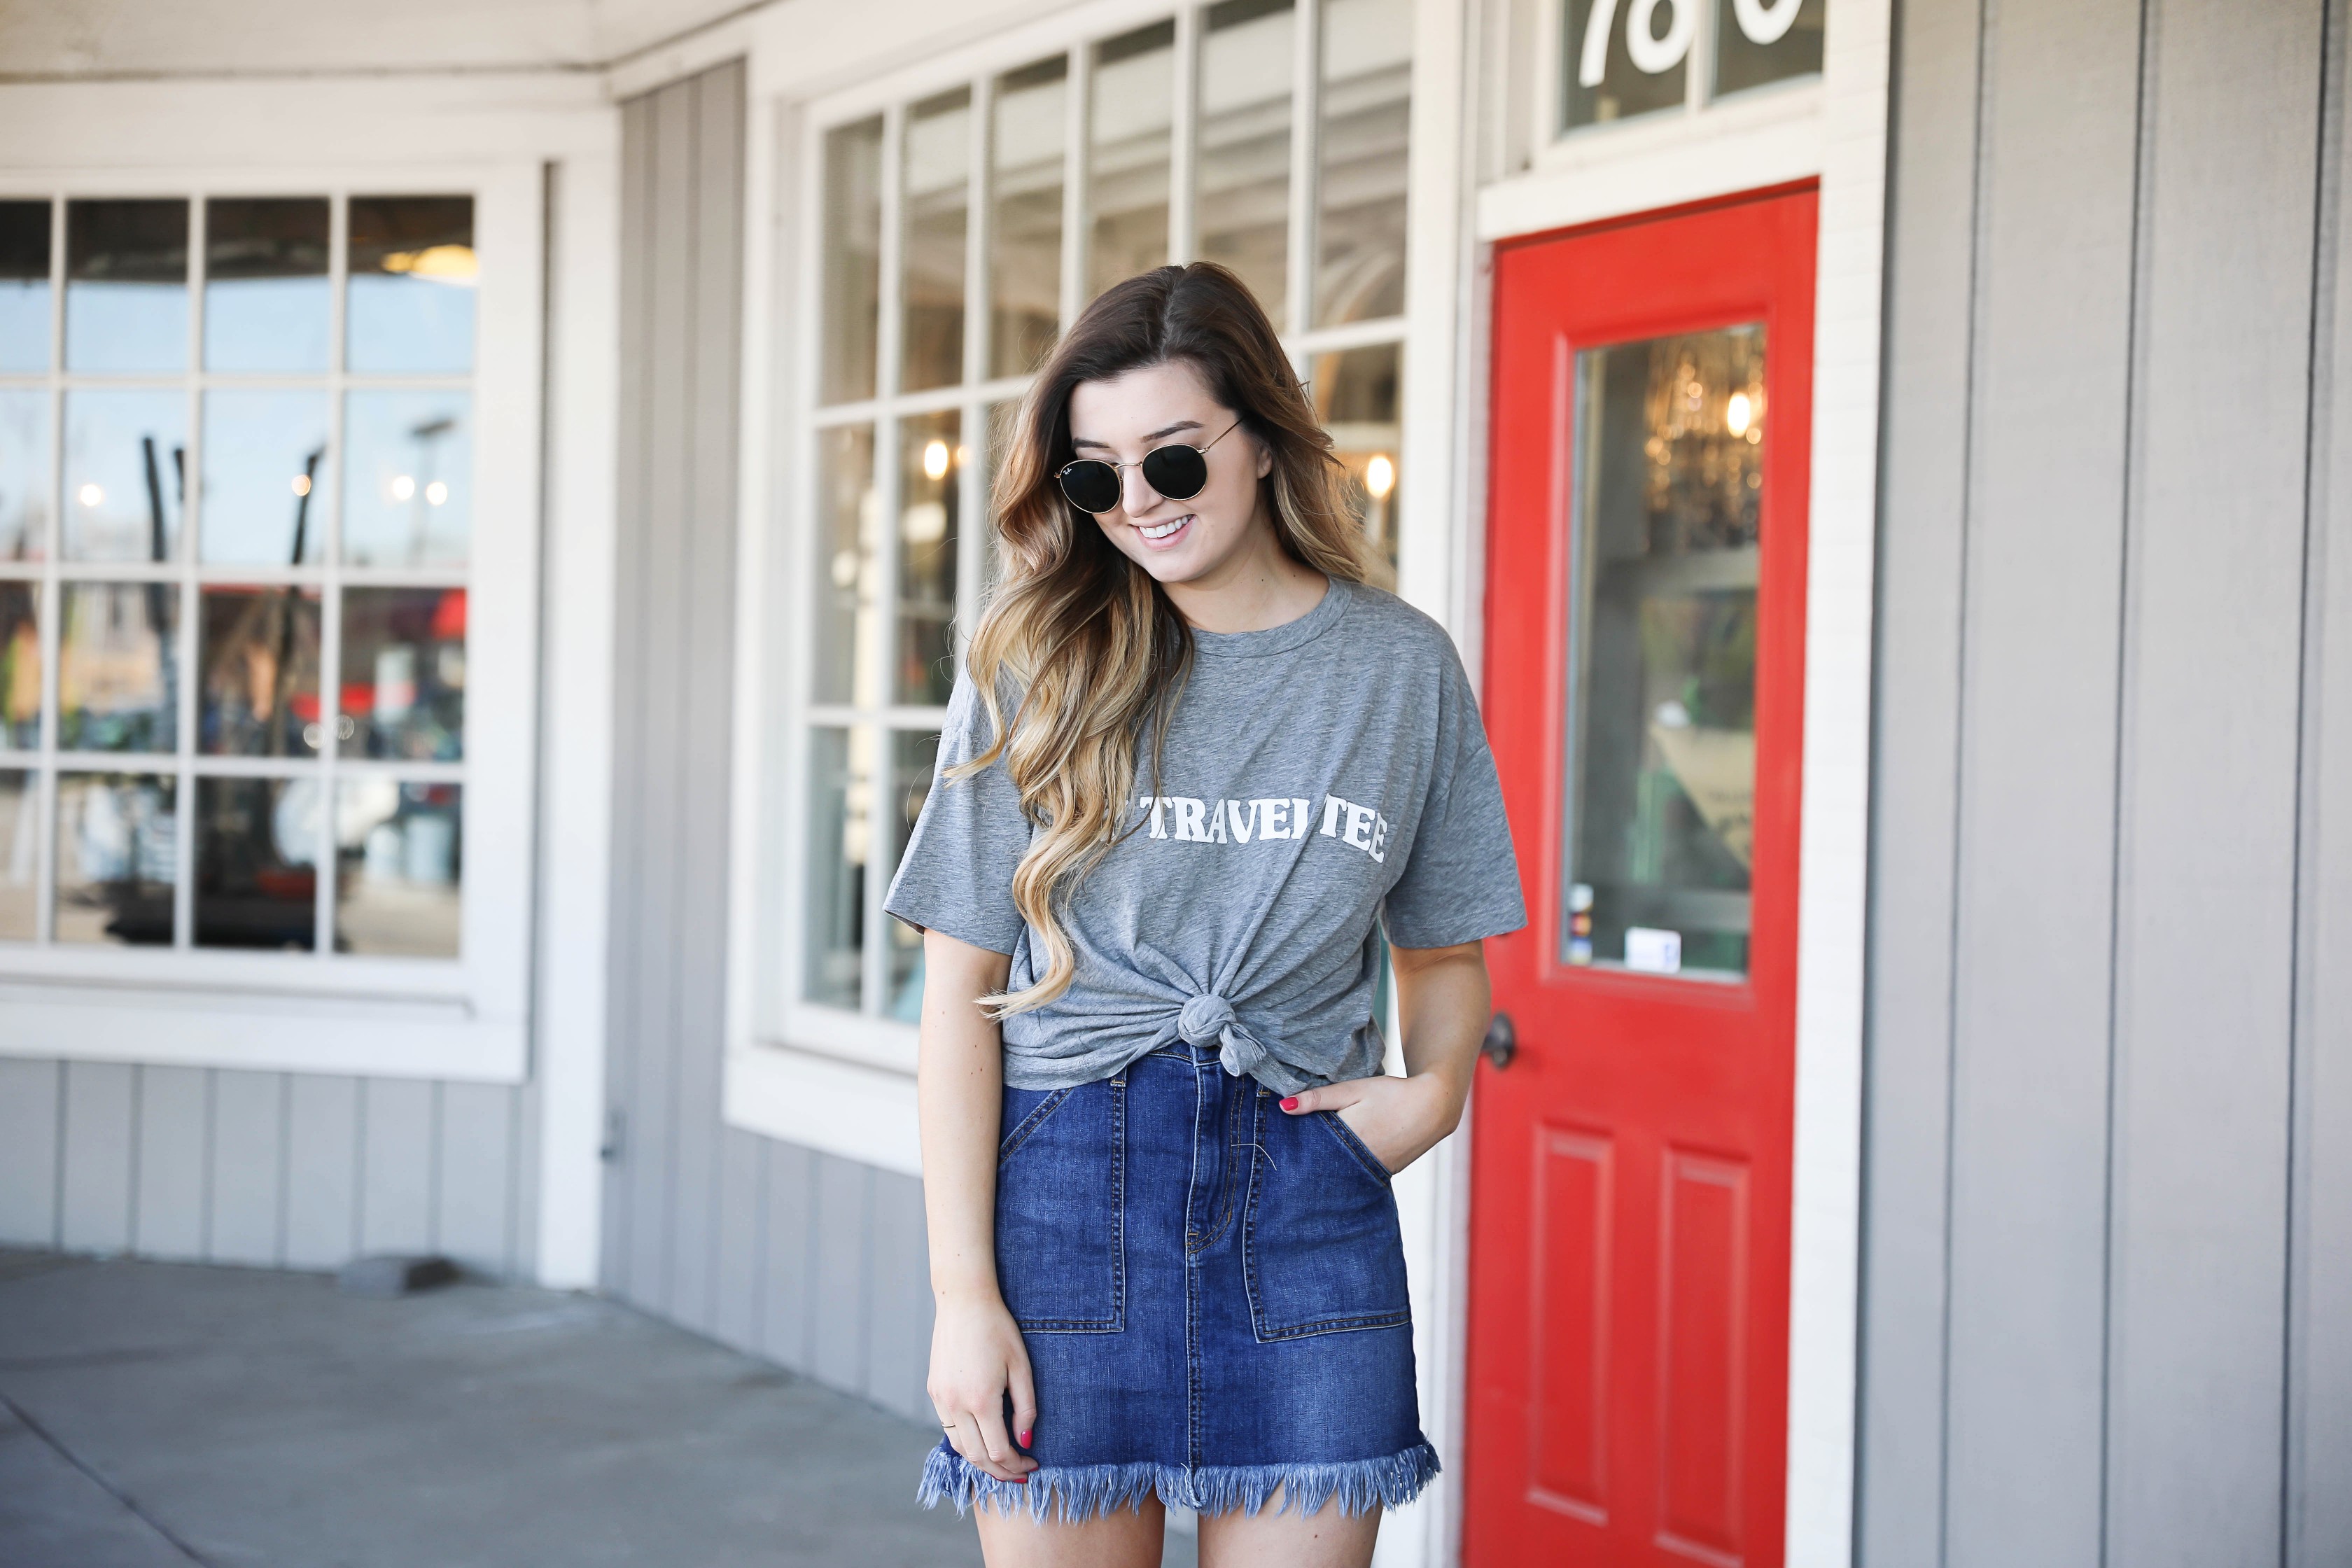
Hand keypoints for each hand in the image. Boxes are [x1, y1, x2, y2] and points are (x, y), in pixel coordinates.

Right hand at [926, 1292, 1038, 1484]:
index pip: (998, 1451)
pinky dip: (966, 1441)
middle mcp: (956, 1404)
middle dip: (1000, 1471)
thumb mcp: (1021, 1367)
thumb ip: (1025, 1408)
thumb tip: (1025, 1441)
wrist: (964, 1302)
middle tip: (1020, 1473)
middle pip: (977, 1456)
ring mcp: (941, 1399)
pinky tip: (983, 1439)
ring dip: (981, 1461)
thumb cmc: (998, 1329)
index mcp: (980, 1400)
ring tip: (1002, 1463)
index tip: (1032, 1463)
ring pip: (959, 1447)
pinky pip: (949, 1427)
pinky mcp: (934, 1391)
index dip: (1016, 1464)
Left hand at [1278, 1071, 1463, 1175]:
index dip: (1293, 1150)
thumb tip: (1283, 1106)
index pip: (1309, 1151)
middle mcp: (1359, 1162)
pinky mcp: (1382, 1174)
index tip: (1278, 1147)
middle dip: (1305, 1163)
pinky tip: (1336, 1161)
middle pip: (1321, 1167)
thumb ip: (1318, 1098)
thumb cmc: (1391, 1094)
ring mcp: (1372, 1171)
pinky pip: (1355, 1174)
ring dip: (1325, 1167)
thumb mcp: (1353, 1089)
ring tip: (1310, 1160)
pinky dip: (1344, 1168)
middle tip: (1287, 1159)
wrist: (1433, 1108)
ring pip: (1338, 1173)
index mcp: (1348, 1139)